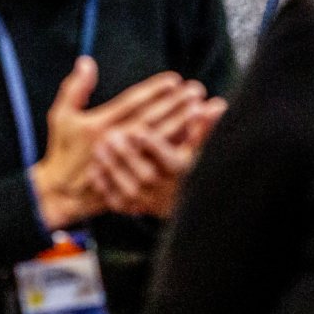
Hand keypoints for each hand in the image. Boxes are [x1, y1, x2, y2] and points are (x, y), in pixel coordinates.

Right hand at [29, 59, 198, 229]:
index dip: (155, 90)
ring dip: (182, 123)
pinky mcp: (132, 175)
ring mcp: (124, 161)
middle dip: (175, 103)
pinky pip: (158, 159)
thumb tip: (86, 61)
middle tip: (196, 90)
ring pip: (158, 139)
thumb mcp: (61, 116)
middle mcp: (114, 142)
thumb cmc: (63, 150)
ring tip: (200, 108)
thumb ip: (75, 88)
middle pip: (152, 119)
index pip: (133, 103)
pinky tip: (193, 135)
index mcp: (98, 126)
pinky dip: (176, 146)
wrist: (63, 192)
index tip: (174, 80)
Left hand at [88, 91, 227, 217]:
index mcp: (184, 173)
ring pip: (130, 189)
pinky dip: (106, 188)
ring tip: (99, 147)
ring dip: (114, 169)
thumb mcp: (198, 147)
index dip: (155, 147)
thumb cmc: (190, 167)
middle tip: (111, 135)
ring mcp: (150, 202)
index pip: (172, 162)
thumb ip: (204, 127)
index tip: (138, 130)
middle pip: (147, 175)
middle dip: (128, 155)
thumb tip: (218, 105)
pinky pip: (119, 203)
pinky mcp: (135, 209)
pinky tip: (96, 170)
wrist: (179, 202)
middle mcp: (167, 190)